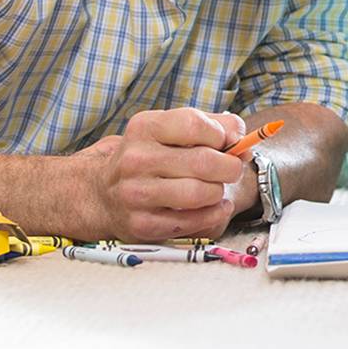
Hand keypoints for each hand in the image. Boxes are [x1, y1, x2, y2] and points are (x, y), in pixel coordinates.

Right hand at [71, 108, 247, 241]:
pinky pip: (194, 221)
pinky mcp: (142, 224)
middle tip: (230, 169)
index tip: (224, 143)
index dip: (221, 135)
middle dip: (229, 167)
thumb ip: (216, 125)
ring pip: (201, 193)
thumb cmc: (152, 157)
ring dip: (219, 192)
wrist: (104, 193)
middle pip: (204, 162)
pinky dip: (214, 214)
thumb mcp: (174, 129)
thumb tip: (243, 140)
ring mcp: (136, 194)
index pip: (195, 124)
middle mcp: (135, 159)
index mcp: (145, 128)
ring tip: (214, 188)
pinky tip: (214, 206)